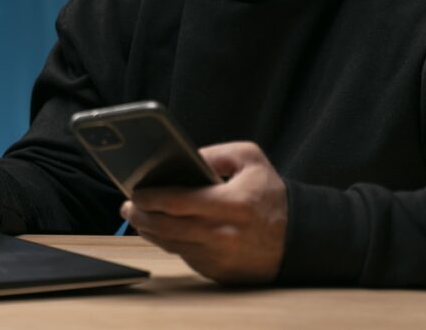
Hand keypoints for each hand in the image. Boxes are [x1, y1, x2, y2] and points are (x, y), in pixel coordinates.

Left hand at [120, 141, 286, 284]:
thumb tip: (181, 158)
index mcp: (232, 204)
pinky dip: (171, 244)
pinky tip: (161, 231)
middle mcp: (225, 234)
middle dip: (141, 215)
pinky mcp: (219, 272)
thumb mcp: (250, 159)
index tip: (135, 192)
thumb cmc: (270, 194)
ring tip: (138, 217)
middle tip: (127, 206)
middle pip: (168, 227)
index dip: (151, 197)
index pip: (179, 202)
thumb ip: (214, 153)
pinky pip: (185, 257)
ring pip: (172, 245)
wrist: (298, 237)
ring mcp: (221, 257)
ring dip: (150, 231)